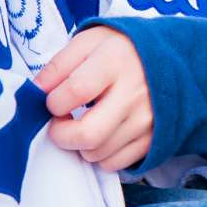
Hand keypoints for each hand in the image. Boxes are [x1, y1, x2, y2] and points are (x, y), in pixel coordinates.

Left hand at [32, 27, 153, 171]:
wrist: (172, 59)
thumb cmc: (121, 50)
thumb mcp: (88, 42)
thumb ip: (58, 66)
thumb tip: (35, 93)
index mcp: (115, 62)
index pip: (75, 91)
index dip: (54, 102)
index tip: (53, 100)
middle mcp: (135, 93)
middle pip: (88, 134)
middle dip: (61, 135)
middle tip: (60, 123)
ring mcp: (146, 120)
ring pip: (97, 153)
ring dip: (80, 145)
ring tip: (84, 124)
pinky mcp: (152, 140)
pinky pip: (115, 163)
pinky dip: (99, 154)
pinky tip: (101, 134)